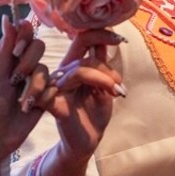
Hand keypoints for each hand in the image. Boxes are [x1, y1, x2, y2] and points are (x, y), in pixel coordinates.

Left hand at [0, 16, 47, 165]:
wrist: (0, 133)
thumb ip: (5, 47)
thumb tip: (7, 18)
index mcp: (9, 53)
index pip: (24, 32)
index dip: (24, 37)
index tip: (16, 51)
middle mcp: (24, 62)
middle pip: (38, 46)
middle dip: (27, 64)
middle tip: (15, 79)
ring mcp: (36, 77)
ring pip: (45, 69)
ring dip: (32, 87)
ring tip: (22, 102)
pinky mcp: (47, 92)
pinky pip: (53, 87)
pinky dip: (41, 98)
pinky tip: (31, 108)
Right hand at [25, 29, 123, 163]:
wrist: (87, 142)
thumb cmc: (94, 113)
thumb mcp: (105, 86)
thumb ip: (104, 64)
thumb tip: (114, 37)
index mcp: (75, 65)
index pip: (82, 39)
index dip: (100, 33)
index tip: (121, 39)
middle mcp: (64, 72)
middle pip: (84, 54)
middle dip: (107, 67)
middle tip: (120, 85)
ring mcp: (58, 88)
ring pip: (79, 71)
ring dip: (103, 78)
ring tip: (117, 92)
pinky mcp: (55, 106)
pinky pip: (53, 93)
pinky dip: (83, 88)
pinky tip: (104, 95)